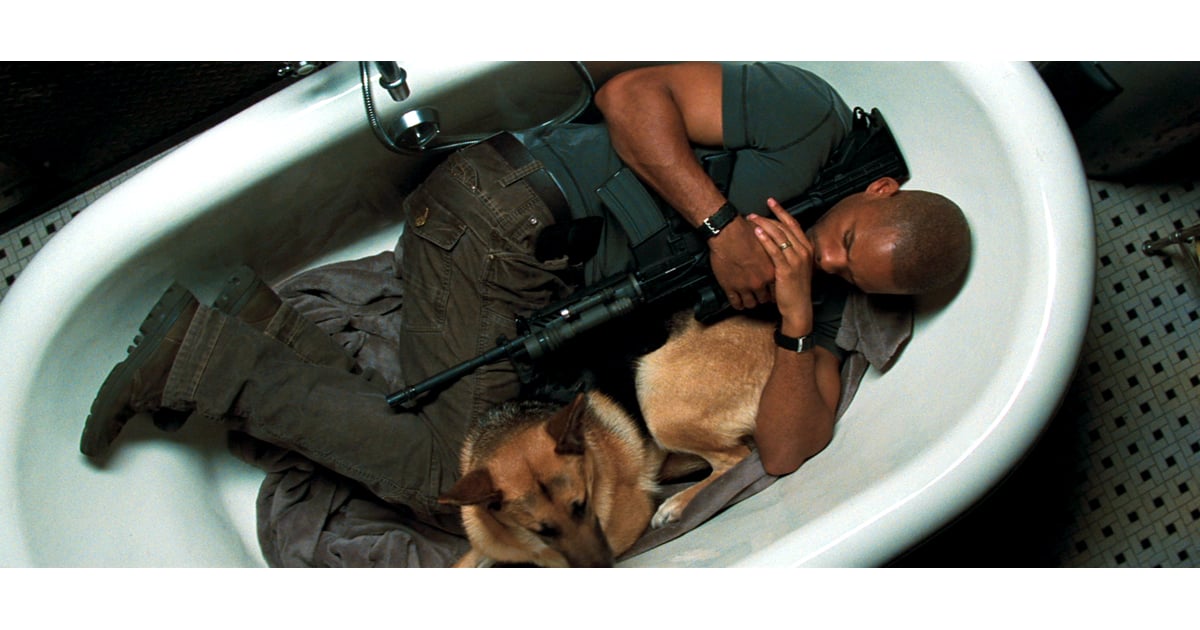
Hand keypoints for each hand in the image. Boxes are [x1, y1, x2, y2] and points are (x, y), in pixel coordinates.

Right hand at [708, 216, 775, 309]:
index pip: (776, 288)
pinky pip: (735, 302)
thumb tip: (775, 252)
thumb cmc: (747, 233)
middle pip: (765, 298)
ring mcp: (745, 286)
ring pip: (750, 303)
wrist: (729, 232)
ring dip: (750, 303)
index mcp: (771, 270)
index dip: (774, 290)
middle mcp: (760, 281)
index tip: (772, 291)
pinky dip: (737, 304)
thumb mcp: (767, 243)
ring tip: (749, 301)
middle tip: (760, 296)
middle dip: (763, 298)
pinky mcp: (730, 287)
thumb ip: (772, 252)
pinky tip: (737, 303)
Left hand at [747, 198, 814, 334]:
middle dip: (769, 216)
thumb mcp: (797, 267)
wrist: (798, 307)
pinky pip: (775, 250)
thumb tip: (778, 239)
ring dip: (764, 224)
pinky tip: (756, 232)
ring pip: (779, 236)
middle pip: (785, 227)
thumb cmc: (795, 288)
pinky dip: (765, 239)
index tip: (771, 202)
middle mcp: (803, 251)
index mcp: (807, 248)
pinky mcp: (786, 268)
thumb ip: (791, 252)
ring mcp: (796, 259)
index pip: (793, 224)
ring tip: (752, 218)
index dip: (781, 211)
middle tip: (755, 212)